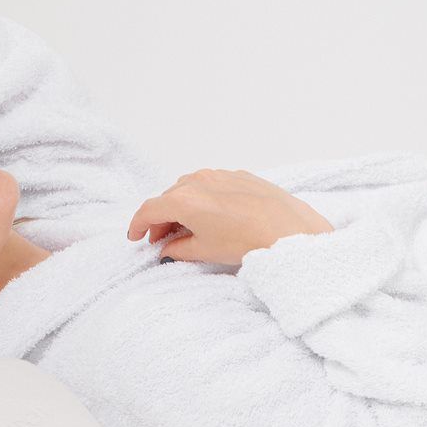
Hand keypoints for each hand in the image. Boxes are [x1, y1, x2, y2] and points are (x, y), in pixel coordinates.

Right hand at [126, 168, 334, 264]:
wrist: (292, 232)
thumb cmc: (249, 241)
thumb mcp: (205, 251)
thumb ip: (178, 248)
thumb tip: (168, 248)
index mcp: (184, 199)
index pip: (150, 209)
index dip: (138, 224)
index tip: (135, 237)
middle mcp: (199, 180)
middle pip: (168, 198)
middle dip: (161, 218)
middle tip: (161, 239)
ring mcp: (221, 175)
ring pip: (189, 188)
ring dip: (182, 207)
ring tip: (187, 229)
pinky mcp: (241, 176)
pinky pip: (212, 185)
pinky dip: (203, 199)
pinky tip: (212, 217)